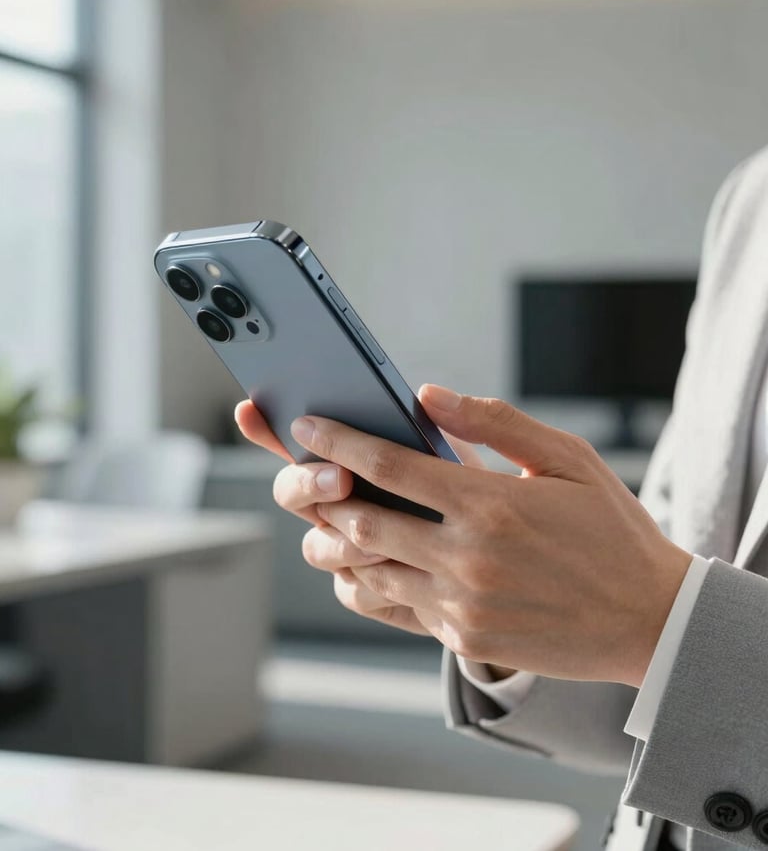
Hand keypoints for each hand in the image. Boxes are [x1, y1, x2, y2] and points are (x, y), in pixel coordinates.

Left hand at [283, 385, 691, 687]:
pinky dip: (369, 580)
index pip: (389, 465)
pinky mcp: (463, 636)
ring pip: (369, 569)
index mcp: (489, 503)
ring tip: (330, 514)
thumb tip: (427, 396)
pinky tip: (367, 561)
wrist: (648, 619)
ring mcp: (461, 603)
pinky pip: (395, 607)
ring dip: (337, 540)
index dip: (338, 442)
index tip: (305, 427)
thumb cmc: (611, 529)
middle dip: (322, 492)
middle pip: (363, 520)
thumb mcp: (568, 458)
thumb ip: (495, 421)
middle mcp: (467, 556)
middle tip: (305, 471)